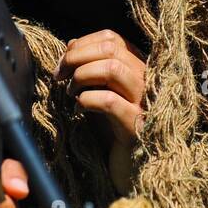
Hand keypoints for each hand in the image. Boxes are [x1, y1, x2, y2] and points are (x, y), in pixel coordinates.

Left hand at [54, 30, 146, 190]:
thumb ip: (91, 69)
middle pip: (111, 49)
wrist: (130, 168)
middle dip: (77, 57)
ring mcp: (145, 102)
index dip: (82, 44)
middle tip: (60, 75)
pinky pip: (108, 101)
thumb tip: (71, 44)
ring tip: (71, 92)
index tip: (64, 61)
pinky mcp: (136, 125)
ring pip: (112, 68)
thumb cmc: (113, 129)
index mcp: (140, 68)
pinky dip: (87, 100)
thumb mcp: (101, 92)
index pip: (112, 38)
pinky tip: (79, 109)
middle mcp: (147, 80)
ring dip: (82, 76)